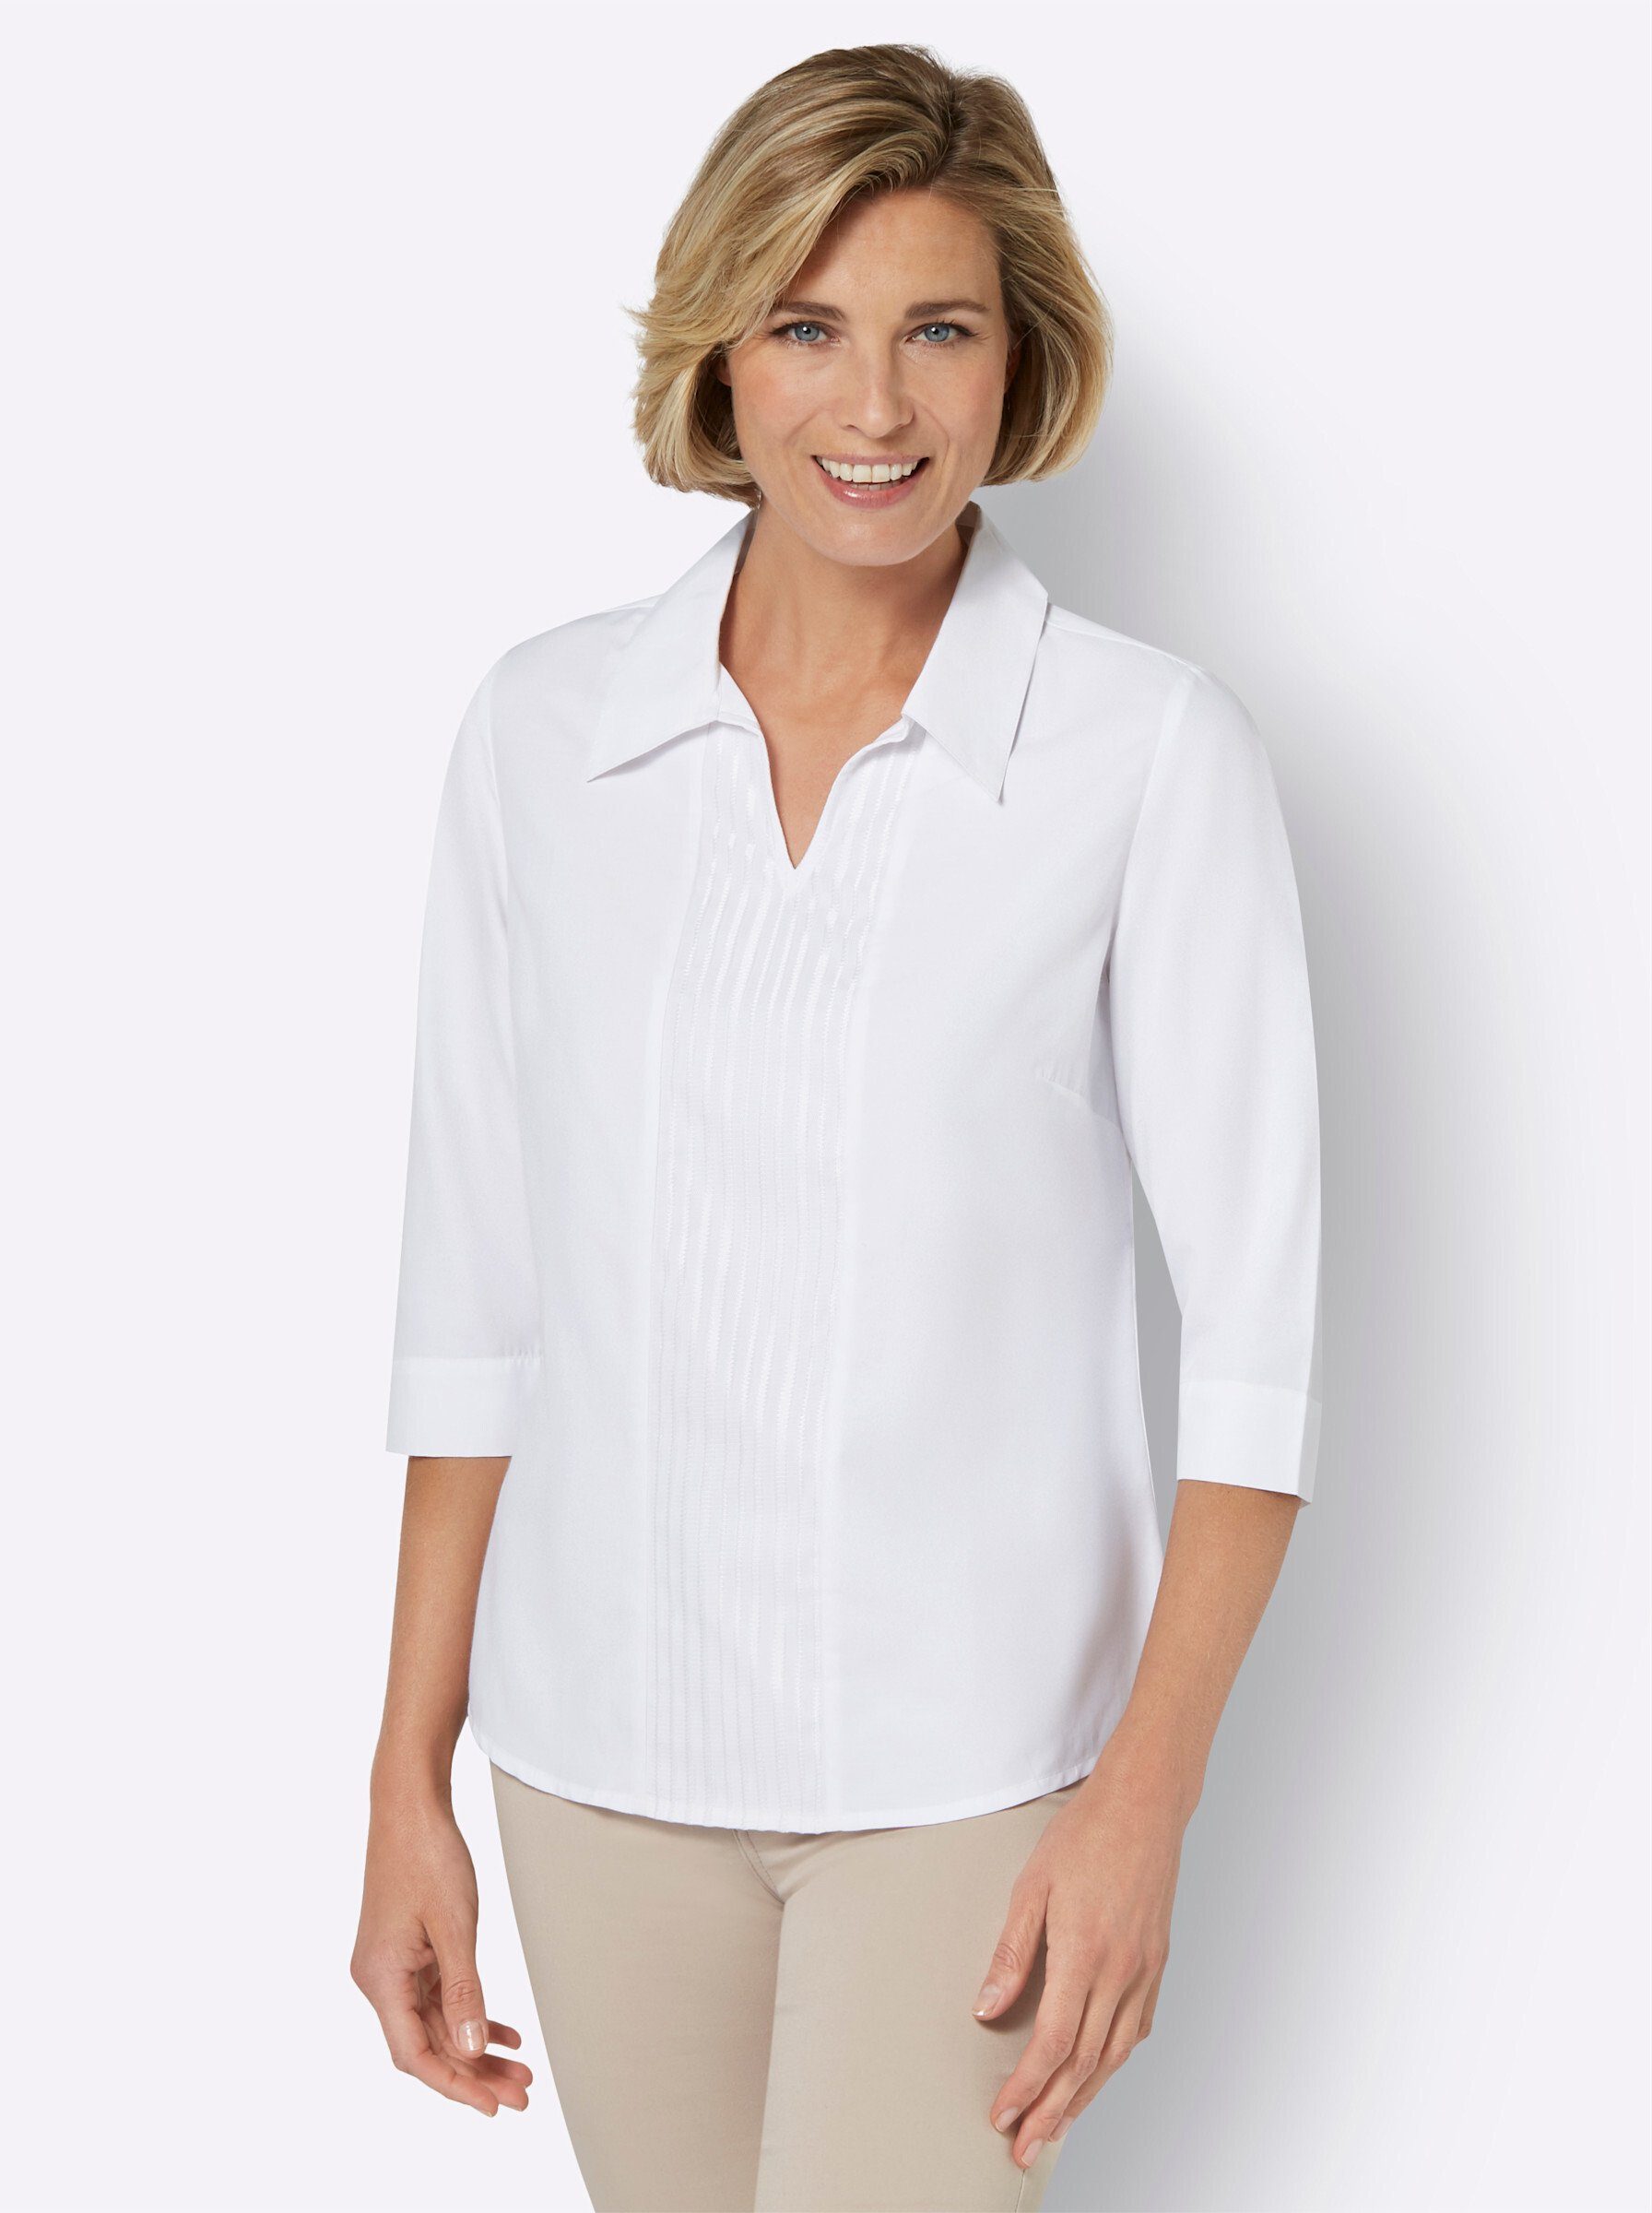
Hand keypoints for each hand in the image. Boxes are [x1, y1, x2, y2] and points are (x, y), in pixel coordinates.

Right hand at [351, 1783, 532, 2116]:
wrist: (410, 1804)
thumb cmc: (428, 1855)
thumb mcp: (454, 1925)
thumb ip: (463, 1990)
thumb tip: (469, 2051)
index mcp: (380, 1978)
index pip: (414, 2054)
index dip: (454, 2085)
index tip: (493, 2106)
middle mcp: (379, 1978)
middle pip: (428, 2044)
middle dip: (475, 2072)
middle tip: (522, 2095)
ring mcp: (393, 1964)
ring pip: (437, 2023)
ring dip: (476, 2046)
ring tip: (522, 2070)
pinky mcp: (407, 1950)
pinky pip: (438, 1996)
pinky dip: (470, 2013)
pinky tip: (504, 2032)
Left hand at [970, 1740, 1191, 2167]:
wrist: (1144, 1804)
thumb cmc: (1084, 1836)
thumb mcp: (1031, 1886)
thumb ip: (1010, 1953)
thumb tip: (987, 2009)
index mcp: (1085, 1953)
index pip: (1053, 2043)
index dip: (1026, 2087)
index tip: (1002, 2114)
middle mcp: (1121, 1971)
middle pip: (1084, 2064)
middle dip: (1052, 2113)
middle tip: (1024, 2148)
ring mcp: (1145, 1970)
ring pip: (1114, 2055)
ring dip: (1083, 2099)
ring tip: (1055, 2128)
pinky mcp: (1157, 1963)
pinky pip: (1136, 2028)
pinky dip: (1113, 2062)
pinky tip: (1097, 2074)